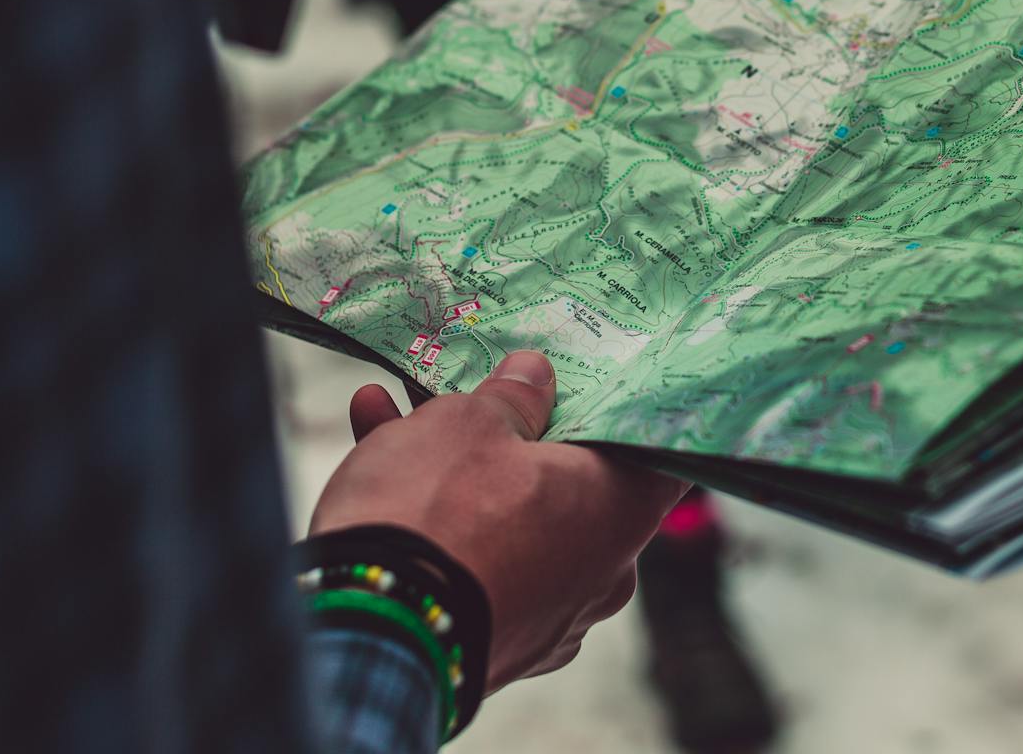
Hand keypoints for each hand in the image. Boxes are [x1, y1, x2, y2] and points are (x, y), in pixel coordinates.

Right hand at [310, 351, 686, 690]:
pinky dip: (435, 520)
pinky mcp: (487, 644)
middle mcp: (600, 575)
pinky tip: (372, 460)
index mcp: (620, 512)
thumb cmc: (440, 512)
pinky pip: (472, 562)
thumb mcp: (471, 424)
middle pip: (564, 481)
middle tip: (472, 391)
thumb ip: (512, 397)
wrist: (367, 634)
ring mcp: (545, 619)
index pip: (655, 454)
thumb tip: (535, 378)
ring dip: (452, 466)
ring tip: (391, 408)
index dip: (626, 412)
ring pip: (506, 519)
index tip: (600, 380)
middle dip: (511, 433)